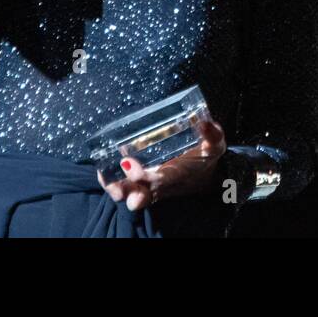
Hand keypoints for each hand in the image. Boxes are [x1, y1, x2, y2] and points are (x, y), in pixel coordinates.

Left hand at [97, 118, 227, 210]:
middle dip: (126, 191)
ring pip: (131, 194)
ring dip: (117, 190)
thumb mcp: (214, 145)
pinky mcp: (144, 184)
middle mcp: (161, 185)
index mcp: (177, 175)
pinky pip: (127, 189)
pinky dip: (113, 183)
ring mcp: (150, 187)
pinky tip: (103, 172)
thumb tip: (204, 122)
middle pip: (140, 194)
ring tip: (105, 179)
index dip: (142, 175)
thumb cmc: (206, 157)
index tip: (129, 163)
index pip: (159, 179)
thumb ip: (212, 134)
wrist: (204, 175)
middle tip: (116, 186)